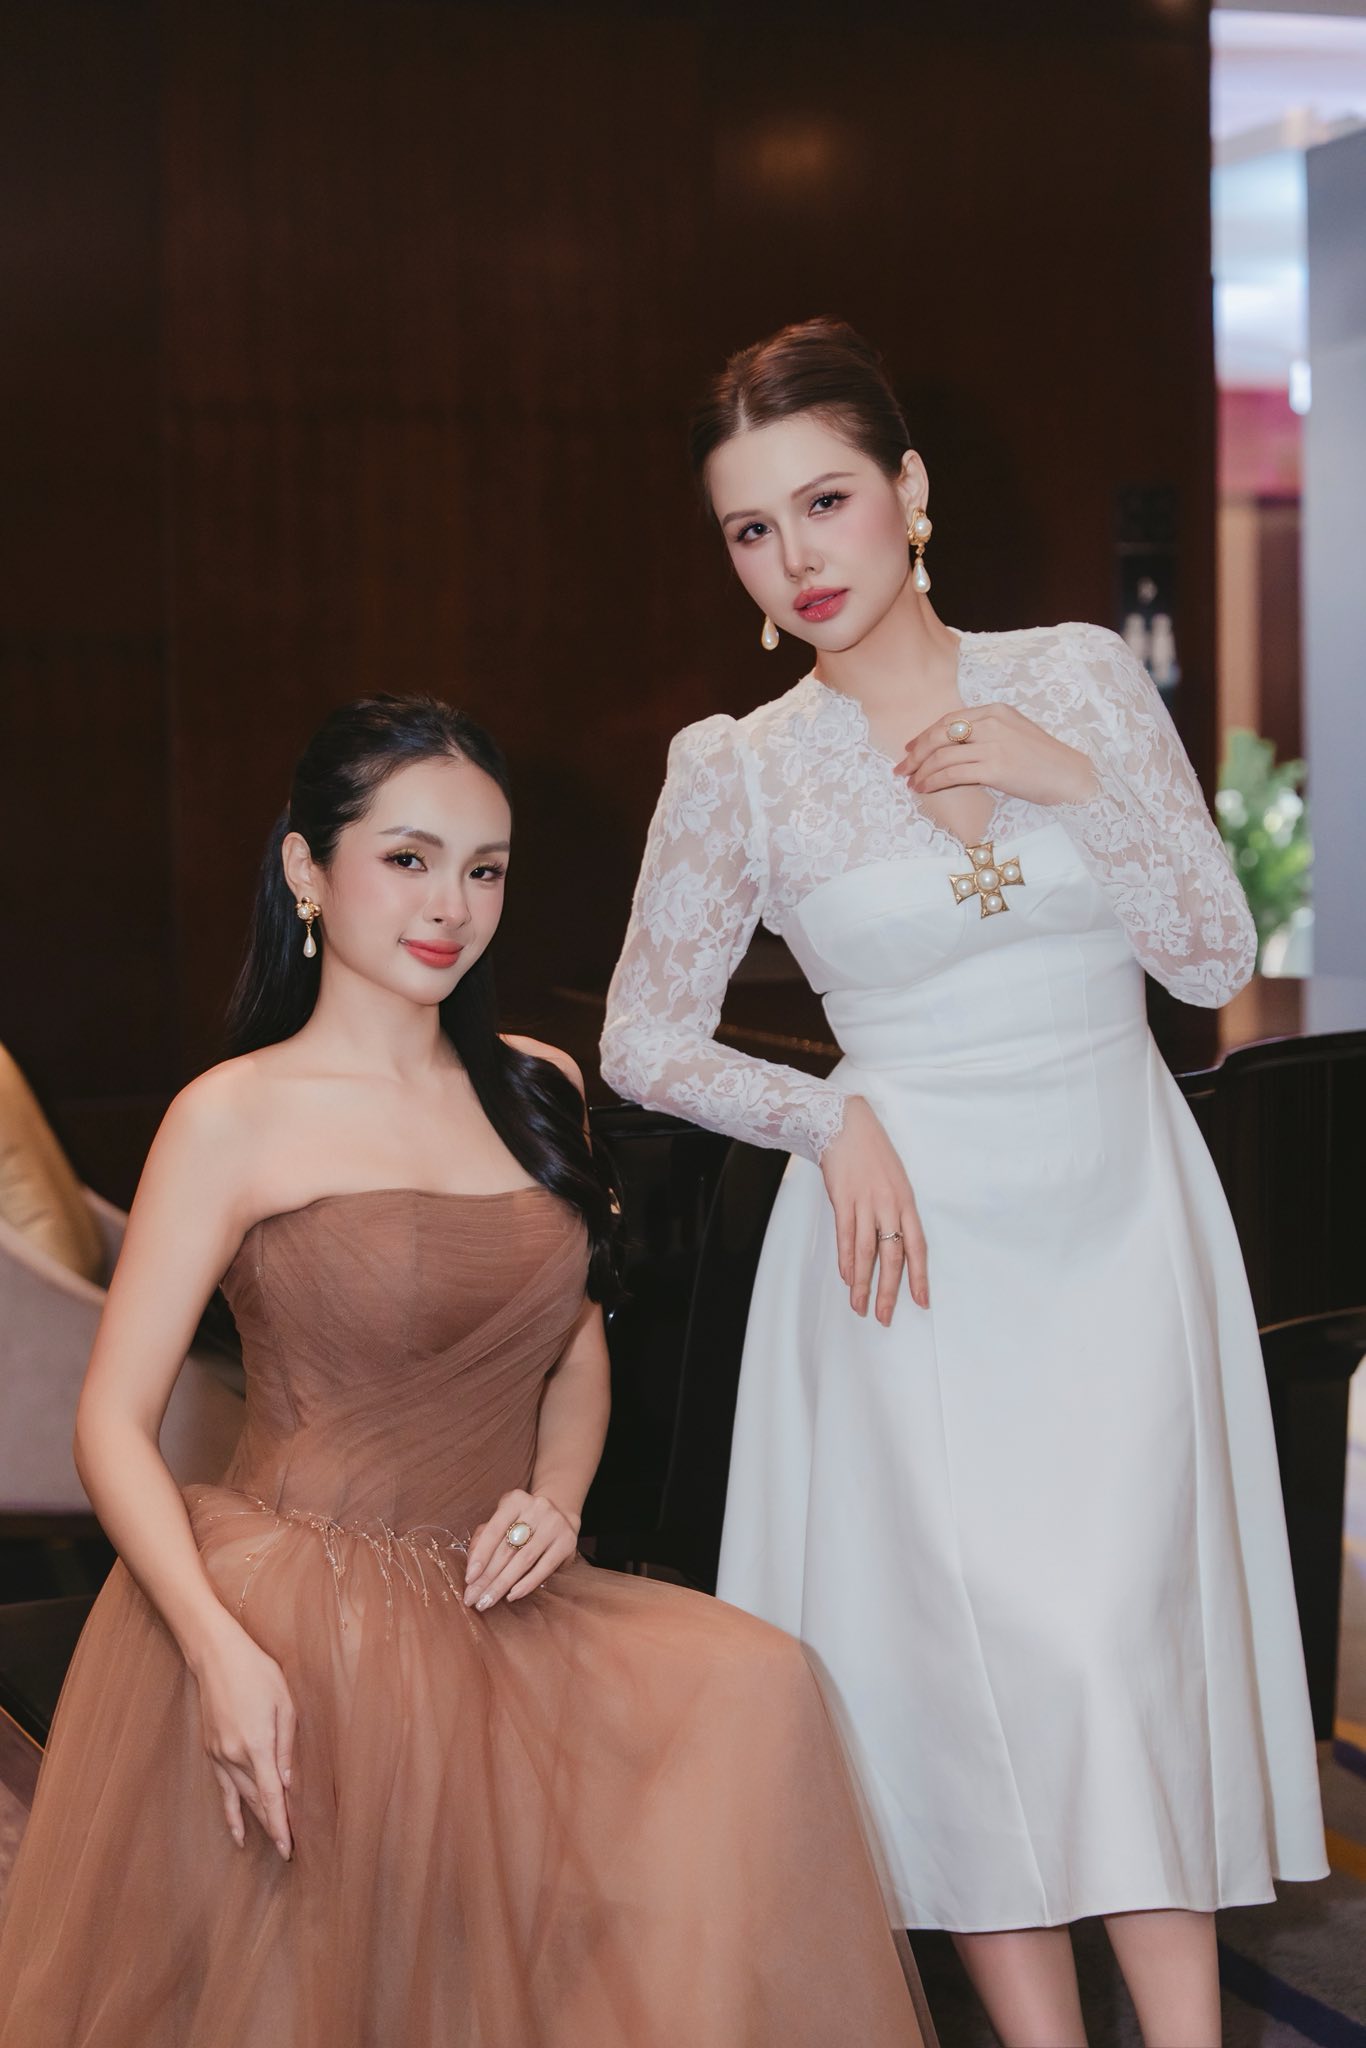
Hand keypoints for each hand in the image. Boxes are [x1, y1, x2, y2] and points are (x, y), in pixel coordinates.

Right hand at [191, 1619, 296, 1859]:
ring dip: (255, 1822)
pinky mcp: (210, 1750)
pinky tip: (236, 1830)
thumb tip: (288, 1785)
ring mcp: (218, 1755)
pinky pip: (223, 1788)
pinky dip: (230, 1811)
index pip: (270, 1797)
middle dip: (273, 1826)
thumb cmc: (258, 1673)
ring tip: (270, 1844)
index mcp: (257, 1745)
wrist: (217, 1657)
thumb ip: (287, 1747)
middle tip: (289, 1851)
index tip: (288, 1849)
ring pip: (239, 1798)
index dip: (279, 1825)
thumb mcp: (285, 1703)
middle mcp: (234, 1756)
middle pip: (255, 1802)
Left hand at [463, 1489, 578, 1610]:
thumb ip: (484, 1538)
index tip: (469, 1579)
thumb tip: (472, 1566)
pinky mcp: (567, 1542)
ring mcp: (554, 1525)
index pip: (493, 1530)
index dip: (480, 1556)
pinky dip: (526, 1584)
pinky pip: (544, 1568)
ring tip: (487, 1601)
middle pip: (507, 1549)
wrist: (560, 1514)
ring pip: (523, 1560)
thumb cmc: (521, 1522)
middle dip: (487, 1577)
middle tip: (473, 1598)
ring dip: (503, 1585)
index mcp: (515, 1500)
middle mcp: (536, 1508)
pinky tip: (512, 1595)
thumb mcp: (502, 1521)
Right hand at [819, 1095, 927, 1324]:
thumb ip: (894, 1210)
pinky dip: (845, 1260)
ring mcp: (865, 1202)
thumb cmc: (872, 1152)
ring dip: (862, 1283)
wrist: (846, 1123)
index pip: (917, 1247)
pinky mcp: (843, 1199)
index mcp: (907, 1201)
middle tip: (885, 1317)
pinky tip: (846, 1278)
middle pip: (892, 1256)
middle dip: (889, 1290)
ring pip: (866, 1252)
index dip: (919, 1277)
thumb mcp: (894, 1179)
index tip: (921, 1302)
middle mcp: (889, 1205)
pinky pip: (845, 1236)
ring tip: (860, 1307)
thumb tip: (889, 1243)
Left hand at [897, 703, 1097, 809]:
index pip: (950, 719)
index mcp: (996, 711)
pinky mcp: (994, 768)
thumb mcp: (1015, 735)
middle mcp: (992, 723)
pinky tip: (925, 788)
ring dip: (921, 771)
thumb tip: (954, 750)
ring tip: (911, 782)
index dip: (926, 734)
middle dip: (916, 752)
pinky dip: (933, 782)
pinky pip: (952, 774)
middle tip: (902, 767)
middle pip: (940, 734)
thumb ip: (987, 735)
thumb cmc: (1044, 761)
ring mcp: (993, 745)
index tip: (911, 747)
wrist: (1072, 777)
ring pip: (942, 756)